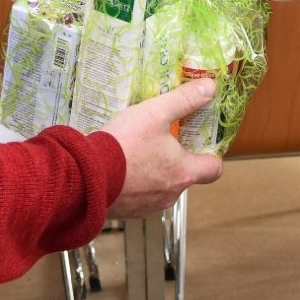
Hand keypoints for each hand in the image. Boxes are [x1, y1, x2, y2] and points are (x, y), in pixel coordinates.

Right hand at [98, 79, 225, 217]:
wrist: (86, 176)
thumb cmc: (124, 145)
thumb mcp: (155, 112)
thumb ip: (184, 99)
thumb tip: (210, 87)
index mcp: (184, 172)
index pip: (214, 169)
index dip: (211, 154)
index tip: (202, 141)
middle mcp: (170, 194)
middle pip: (185, 176)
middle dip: (177, 159)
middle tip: (163, 140)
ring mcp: (149, 206)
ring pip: (161, 186)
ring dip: (154, 171)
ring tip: (136, 151)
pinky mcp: (128, 211)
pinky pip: (138, 196)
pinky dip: (134, 183)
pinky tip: (120, 167)